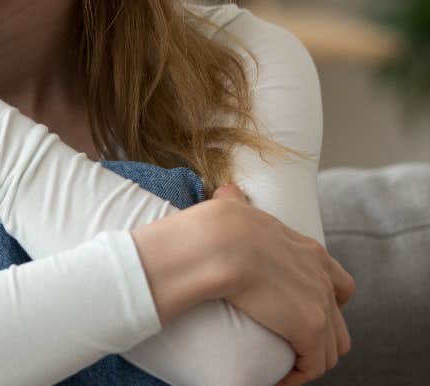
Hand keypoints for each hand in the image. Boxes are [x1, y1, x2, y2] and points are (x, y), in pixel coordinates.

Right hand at [210, 183, 354, 385]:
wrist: (221, 242)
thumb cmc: (220, 224)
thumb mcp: (237, 206)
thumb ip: (237, 201)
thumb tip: (227, 193)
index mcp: (309, 250)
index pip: (337, 284)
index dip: (323, 302)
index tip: (297, 311)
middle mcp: (322, 277)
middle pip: (339, 322)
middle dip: (319, 338)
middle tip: (288, 343)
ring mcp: (320, 303)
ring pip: (332, 349)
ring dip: (309, 360)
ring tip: (283, 367)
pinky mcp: (310, 328)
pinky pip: (314, 366)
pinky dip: (297, 376)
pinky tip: (277, 378)